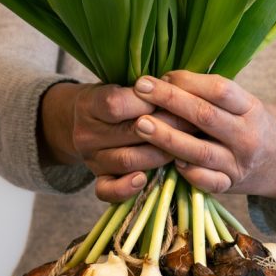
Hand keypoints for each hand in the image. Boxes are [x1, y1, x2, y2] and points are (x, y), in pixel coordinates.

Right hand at [38, 82, 177, 201]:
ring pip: (127, 161)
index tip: (171, 96)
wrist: (81, 121)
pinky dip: (126, 188)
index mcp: (89, 104)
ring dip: (160, 154)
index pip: (116, 104)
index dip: (147, 101)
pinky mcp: (98, 178)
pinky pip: (107, 190)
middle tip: (194, 122)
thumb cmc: (115, 98)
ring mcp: (91, 158)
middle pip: (129, 133)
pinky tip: (143, 180)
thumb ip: (144, 90)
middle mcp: (86, 133)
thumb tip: (181, 91)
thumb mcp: (121, 85)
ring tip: (185, 146)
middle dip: (168, 127)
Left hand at [131, 71, 275, 206]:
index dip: (188, 81)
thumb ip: (212, 95)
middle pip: (205, 116)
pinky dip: (187, 172)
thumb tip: (166, 80)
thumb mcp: (245, 103)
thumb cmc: (253, 124)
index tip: (162, 75)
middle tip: (140, 89)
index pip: (220, 90)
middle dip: (170, 100)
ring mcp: (239, 164)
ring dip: (168, 137)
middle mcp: (247, 136)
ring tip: (141, 124)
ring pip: (200, 151)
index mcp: (251, 108)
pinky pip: (206, 182)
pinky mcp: (230, 186)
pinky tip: (167, 161)